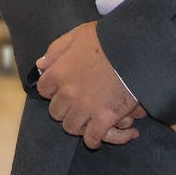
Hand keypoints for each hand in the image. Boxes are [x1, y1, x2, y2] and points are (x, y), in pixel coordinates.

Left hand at [35, 24, 175, 148]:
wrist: (135, 51)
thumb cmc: (107, 40)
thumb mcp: (77, 35)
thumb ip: (56, 50)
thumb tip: (40, 65)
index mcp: (59, 73)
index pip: (43, 90)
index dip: (52, 90)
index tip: (62, 88)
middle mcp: (68, 93)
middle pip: (56, 112)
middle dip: (64, 108)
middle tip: (76, 104)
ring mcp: (85, 108)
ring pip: (71, 127)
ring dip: (78, 124)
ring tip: (86, 118)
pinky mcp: (105, 119)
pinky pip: (92, 138)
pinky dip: (93, 140)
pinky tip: (98, 134)